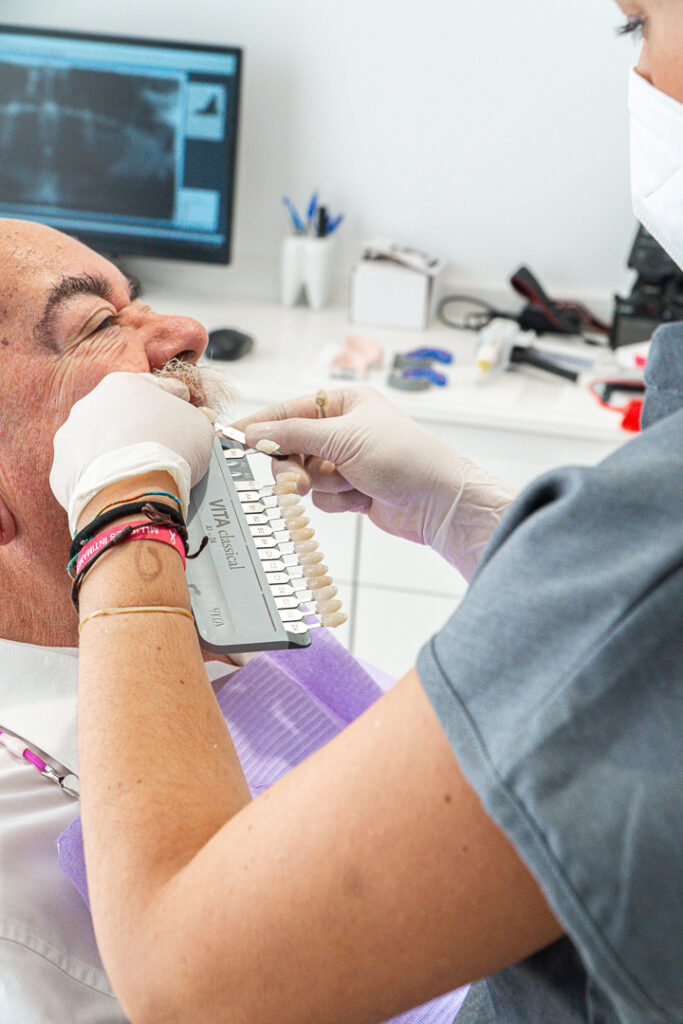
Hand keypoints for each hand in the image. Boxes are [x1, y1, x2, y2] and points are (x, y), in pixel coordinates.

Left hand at [50, 372, 215, 534]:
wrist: (132, 490)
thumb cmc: (168, 451)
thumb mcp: (199, 427)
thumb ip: (198, 417)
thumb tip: (200, 417)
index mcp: (123, 384)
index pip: (157, 389)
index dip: (177, 403)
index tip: (187, 414)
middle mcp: (89, 404)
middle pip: (124, 416)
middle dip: (142, 429)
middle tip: (164, 450)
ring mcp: (72, 437)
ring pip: (101, 444)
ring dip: (119, 454)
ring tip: (141, 476)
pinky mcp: (63, 470)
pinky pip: (88, 473)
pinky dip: (103, 480)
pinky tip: (121, 489)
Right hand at [234, 387, 515, 580]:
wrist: (438, 502)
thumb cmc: (402, 457)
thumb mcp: (342, 437)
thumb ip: (293, 435)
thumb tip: (253, 434)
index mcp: (345, 403)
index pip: (289, 410)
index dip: (262, 425)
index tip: (232, 437)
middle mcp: (344, 429)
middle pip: (292, 447)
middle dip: (296, 465)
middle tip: (300, 478)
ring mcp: (347, 461)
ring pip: (305, 476)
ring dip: (323, 484)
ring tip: (349, 484)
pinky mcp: (352, 490)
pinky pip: (323, 497)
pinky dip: (337, 500)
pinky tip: (362, 498)